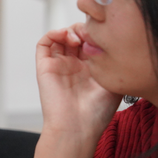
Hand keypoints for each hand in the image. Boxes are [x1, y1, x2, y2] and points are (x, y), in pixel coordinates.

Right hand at [32, 25, 121, 157]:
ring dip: (70, 30)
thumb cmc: (97, 112)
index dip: (97, 34)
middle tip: (93, 33)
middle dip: (85, 29)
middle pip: (76, 36)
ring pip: (60, 37)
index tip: (106, 35)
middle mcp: (73, 66)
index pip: (91, 43)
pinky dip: (54, 33)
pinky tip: (68, 37)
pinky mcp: (44, 67)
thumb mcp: (114, 82)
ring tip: (80, 36)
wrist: (77, 128)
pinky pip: (44, 43)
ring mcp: (58, 66)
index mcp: (90, 70)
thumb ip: (113, 62)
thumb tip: (114, 42)